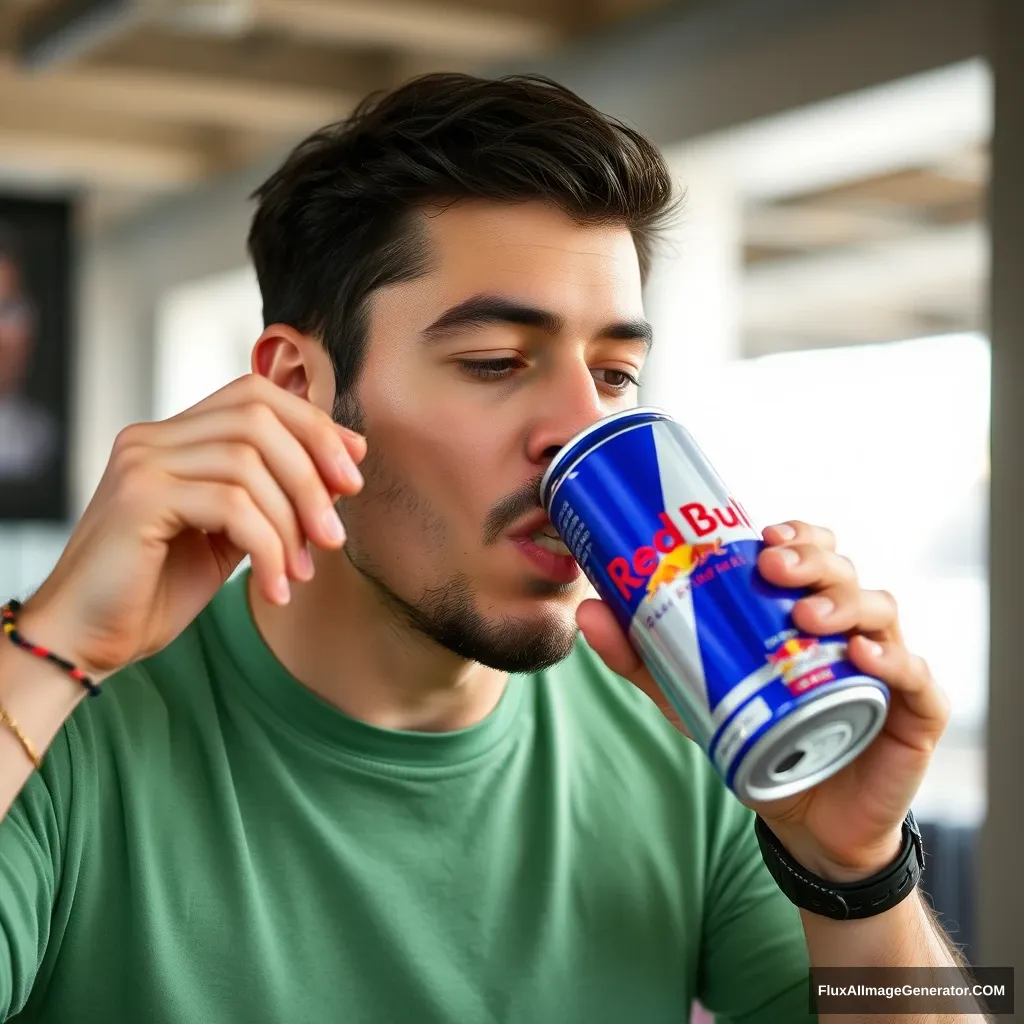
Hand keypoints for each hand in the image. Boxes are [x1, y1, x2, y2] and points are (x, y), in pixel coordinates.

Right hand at [19, 374, 365, 680]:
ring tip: (302, 572)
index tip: (353, 471)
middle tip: (335, 532)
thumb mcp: (231, 534)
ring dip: (293, 521)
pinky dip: (268, 548)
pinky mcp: (138, 498)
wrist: (89, 640)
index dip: (314, 426)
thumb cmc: (160, 589)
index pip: (255, 396)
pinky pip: (232, 504)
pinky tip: (276, 588)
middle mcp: (152, 438)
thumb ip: (271, 495)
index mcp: (174, 438)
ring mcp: (142, 463)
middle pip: (259, 417)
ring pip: (249, 462)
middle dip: (313, 471)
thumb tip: (341, 467)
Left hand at [577, 520, 950, 881]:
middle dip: (812, 560)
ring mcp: (887, 663)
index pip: (812, 552)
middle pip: (843, 572)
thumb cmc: (759, 739)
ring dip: (844, 605)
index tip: (761, 537)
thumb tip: (588, 610)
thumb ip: (644, 657)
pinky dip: (893, 660)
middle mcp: (851, 626)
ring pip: (880, 611)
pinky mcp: (915, 711)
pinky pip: (917, 676)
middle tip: (773, 568)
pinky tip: (861, 656)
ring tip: (806, 618)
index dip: (796, 535)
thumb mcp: (693, 695)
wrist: (804, 821)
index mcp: (804, 610)